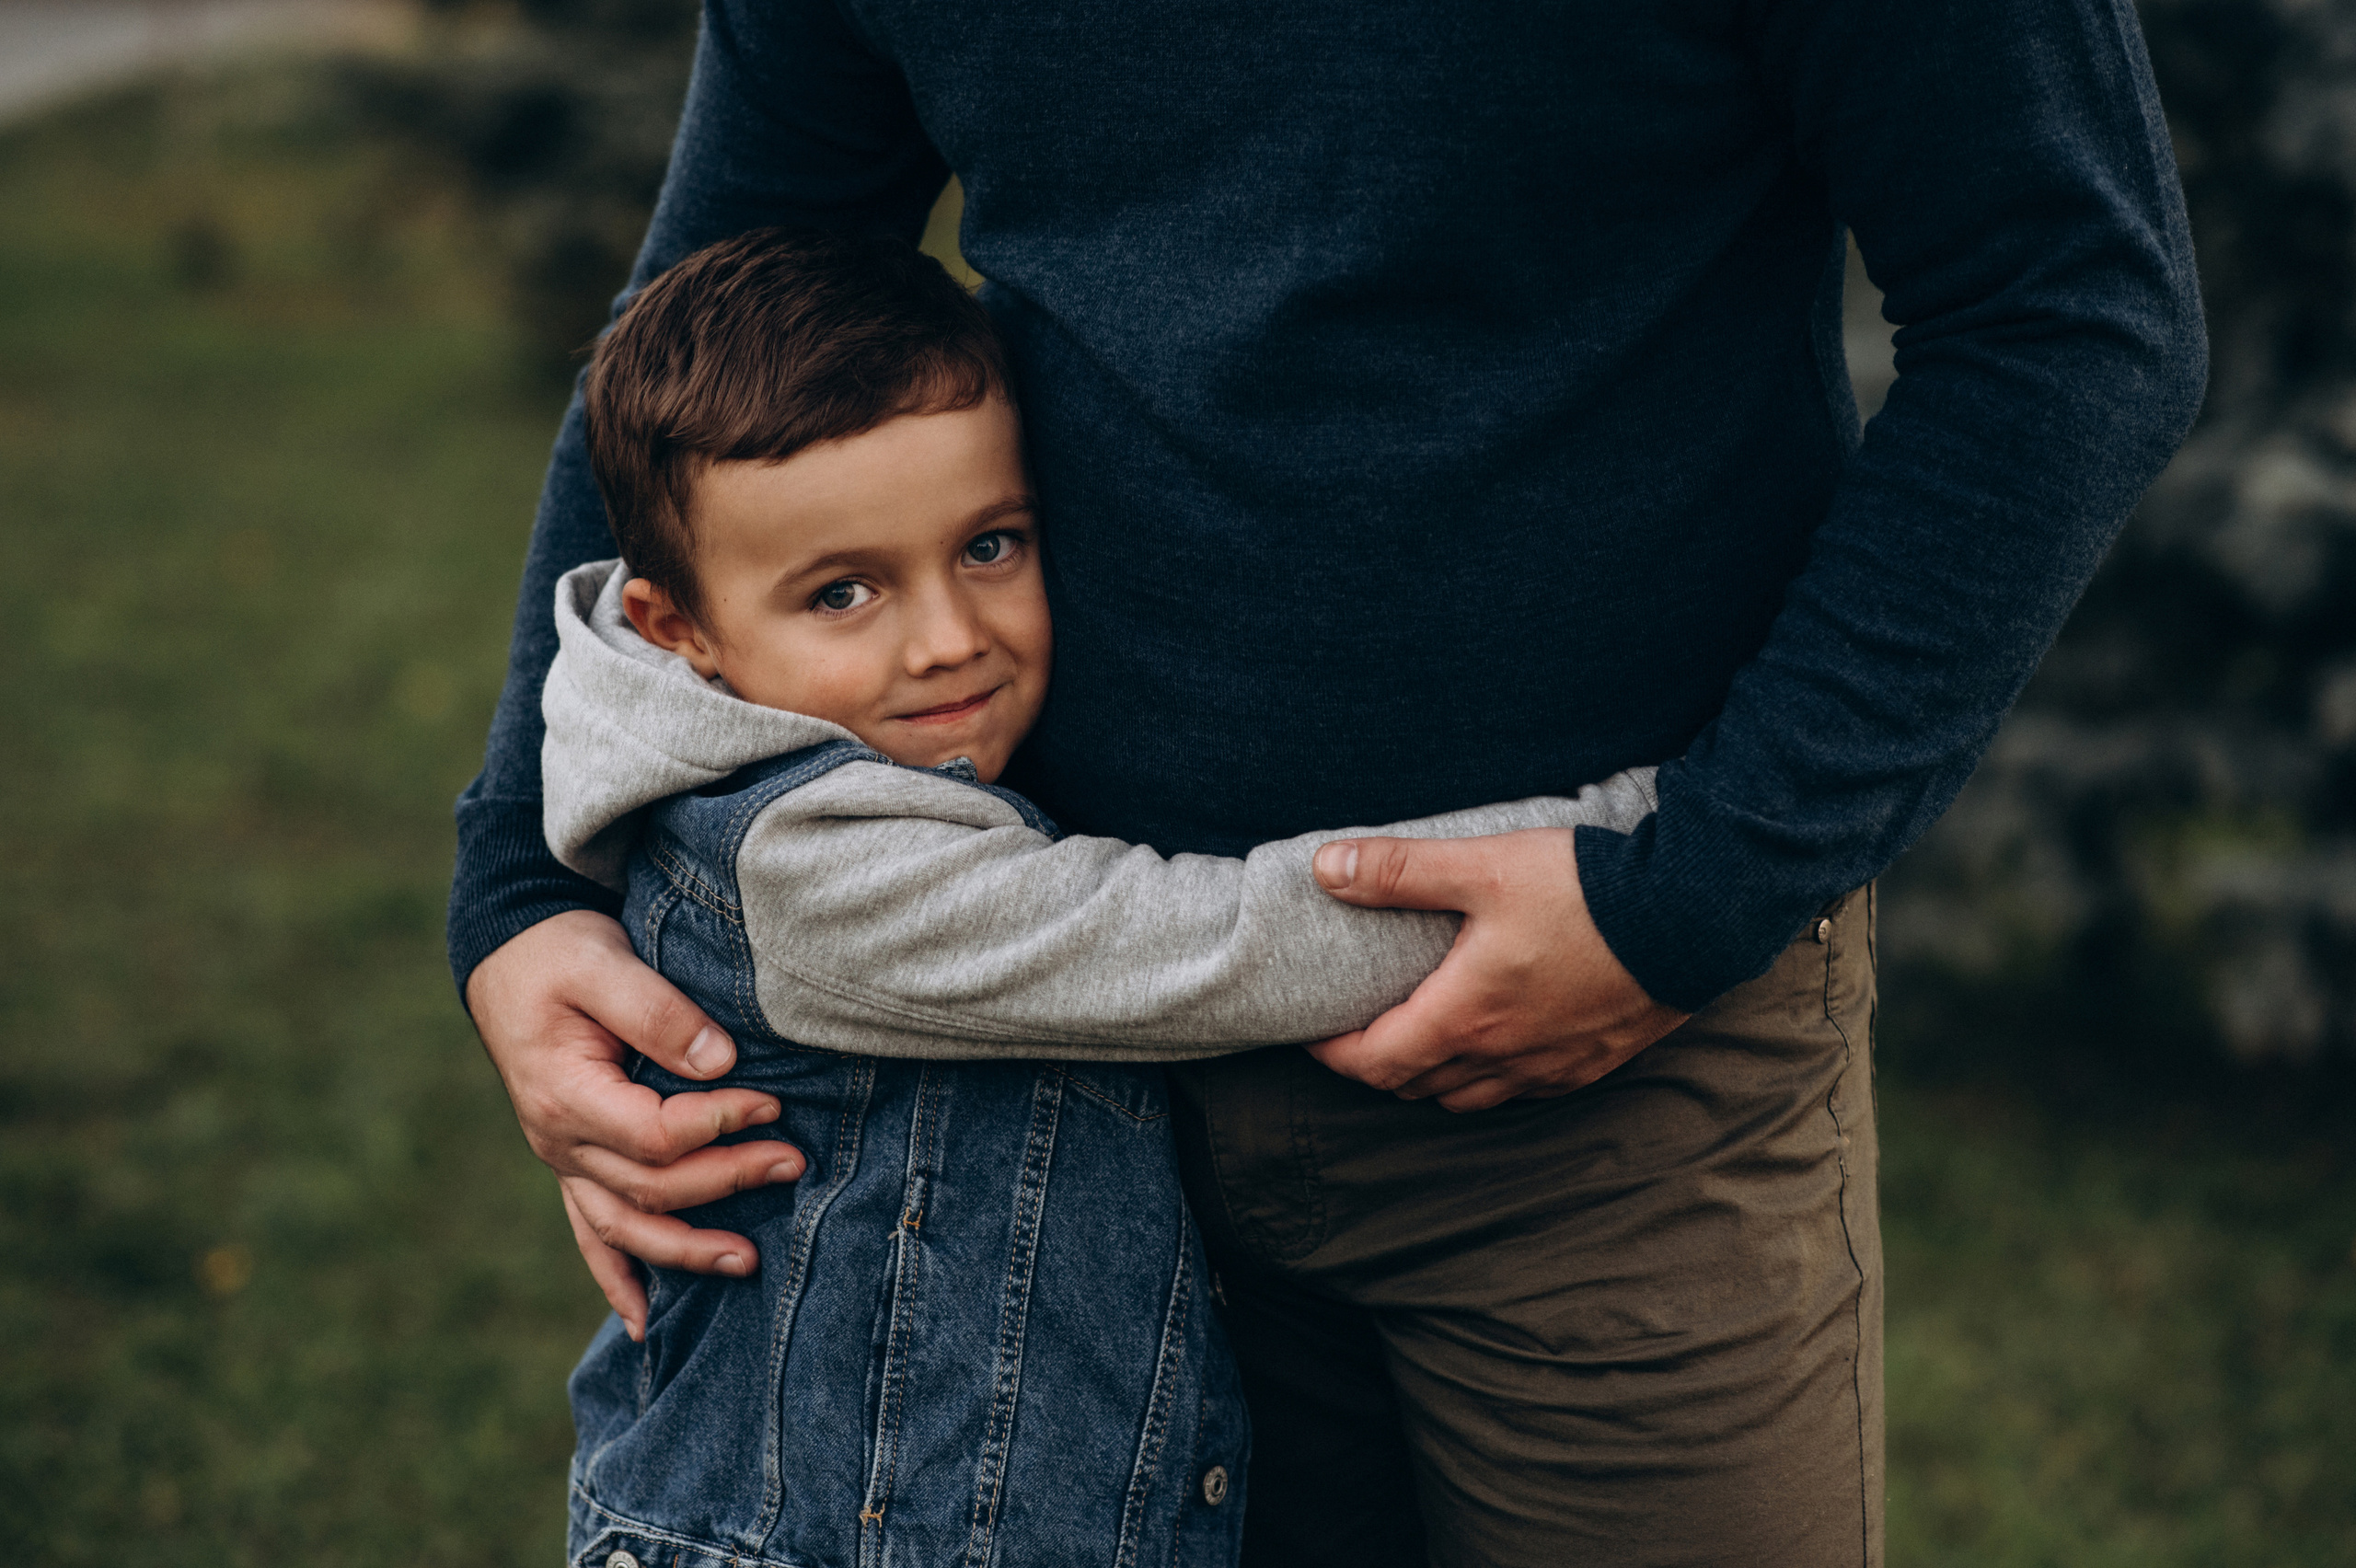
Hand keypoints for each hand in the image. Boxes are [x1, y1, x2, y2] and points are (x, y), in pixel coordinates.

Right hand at [466, 909, 805, 1338]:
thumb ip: (658, 1011)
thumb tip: (721, 1063)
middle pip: (650, 1186)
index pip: (653, 1134)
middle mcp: (558, 1140)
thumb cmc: (560, 954)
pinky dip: (616, 1278)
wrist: (510, 956)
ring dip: (683, 1250)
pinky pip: (591, 1233)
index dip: (717, 1127)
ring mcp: (562, 1159)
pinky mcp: (573, 1162)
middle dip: (727, 1181)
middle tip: (794, 1164)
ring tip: (747, 1262)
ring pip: (622, 1226)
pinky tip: (643, 1323)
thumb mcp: (603, 961)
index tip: (772, 1107)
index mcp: (565, 1094)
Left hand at [1305, 828, 1687, 1111]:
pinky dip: (1489, 1080)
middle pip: (1416, 1086)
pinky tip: (1494, 1047)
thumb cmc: (1585, 893)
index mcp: (1464, 1017)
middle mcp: (1503, 1057)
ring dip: (1432, 1079)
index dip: (1334, 1056)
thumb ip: (1399, 870)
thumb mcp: (1481, 868)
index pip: (1376, 1062)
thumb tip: (1325, 868)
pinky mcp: (1591, 1063)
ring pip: (1468, 1097)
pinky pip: (1522, 1092)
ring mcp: (1551, 1067)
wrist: (1692, 918)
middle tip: (1358, 1036)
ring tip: (1418, 1044)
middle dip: (1378, 1068)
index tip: (1313, 1038)